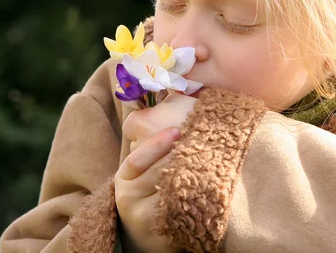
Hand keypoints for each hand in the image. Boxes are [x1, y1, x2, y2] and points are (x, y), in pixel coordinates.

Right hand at [115, 94, 196, 252]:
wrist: (151, 234)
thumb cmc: (154, 192)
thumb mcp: (146, 169)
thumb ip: (151, 142)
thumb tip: (169, 101)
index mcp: (124, 177)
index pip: (136, 159)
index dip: (156, 144)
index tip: (178, 130)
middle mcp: (127, 197)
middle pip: (155, 173)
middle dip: (179, 157)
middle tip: (203, 141)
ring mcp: (140, 216)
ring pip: (168, 191)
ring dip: (190, 175)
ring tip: (211, 159)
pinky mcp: (158, 232)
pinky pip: (177, 212)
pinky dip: (191, 198)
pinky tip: (207, 187)